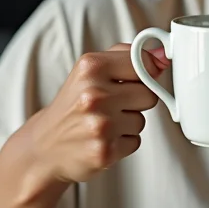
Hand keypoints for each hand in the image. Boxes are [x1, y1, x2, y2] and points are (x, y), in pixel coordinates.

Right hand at [16, 43, 169, 187]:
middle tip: (113, 104)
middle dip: (136, 101)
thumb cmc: (75, 102)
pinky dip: (123, 142)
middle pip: (149, 95)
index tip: (134, 79)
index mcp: (91, 67)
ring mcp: (100, 125)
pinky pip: (135, 141)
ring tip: (103, 122)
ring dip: (127, 123)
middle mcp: (94, 95)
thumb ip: (128, 56)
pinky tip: (102, 139)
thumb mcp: (92, 69)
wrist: (45, 146)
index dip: (145, 73)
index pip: (145, 64)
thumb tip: (163, 55)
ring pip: (142, 120)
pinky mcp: (105, 152)